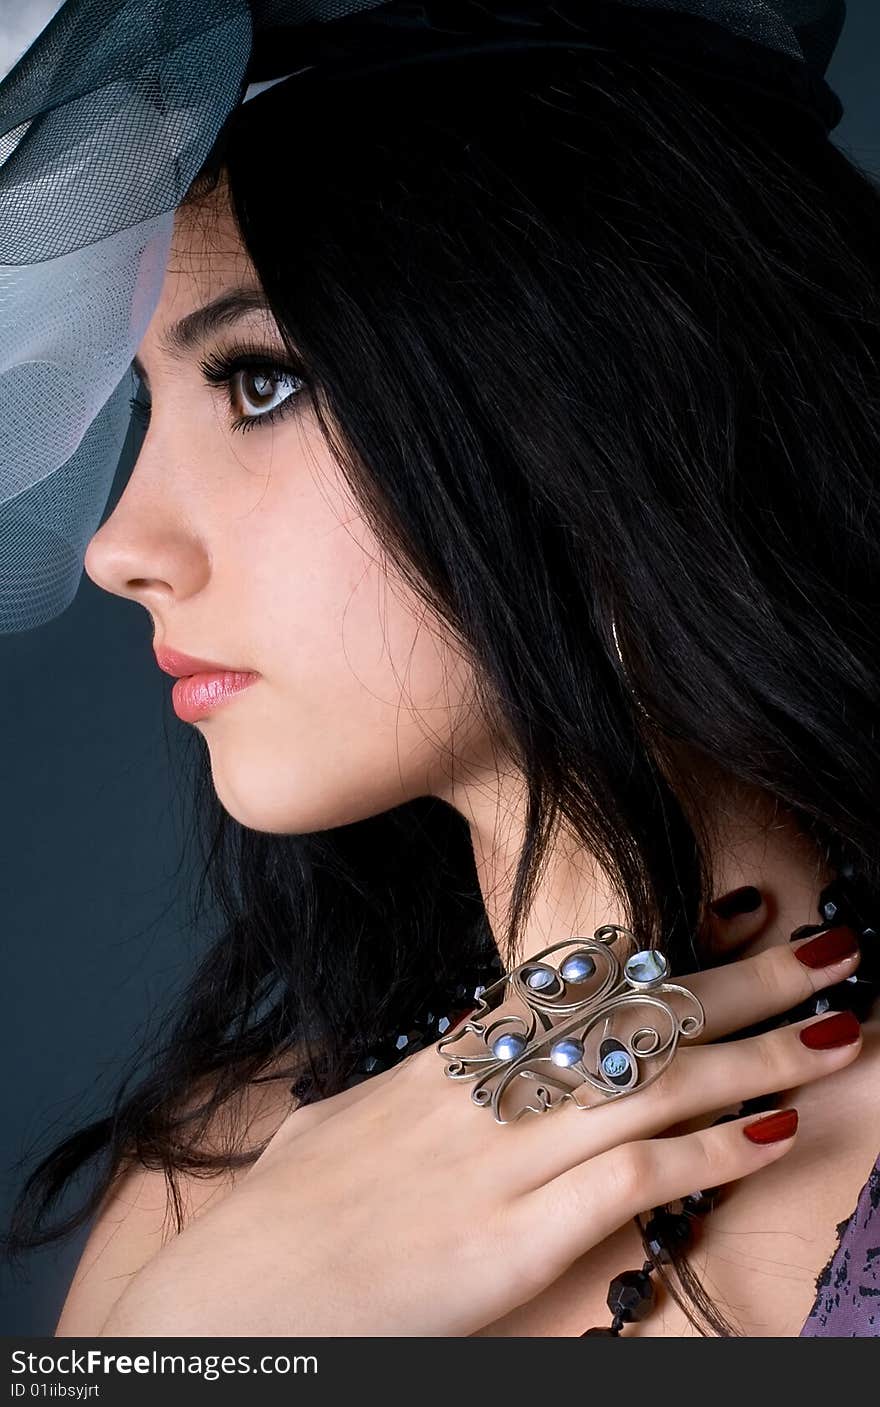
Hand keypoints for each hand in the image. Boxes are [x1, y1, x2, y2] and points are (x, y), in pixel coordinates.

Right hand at [99, 904, 861, 1336]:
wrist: (223, 1306)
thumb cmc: (275, 1222)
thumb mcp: (337, 1127)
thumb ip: (401, 1090)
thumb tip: (437, 1062)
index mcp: (445, 1065)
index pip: (578, 989)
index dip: (670, 954)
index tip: (736, 919)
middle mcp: (484, 1096)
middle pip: (639, 1021)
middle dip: (745, 983)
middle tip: (831, 946)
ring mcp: (500, 1164)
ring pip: (654, 1086)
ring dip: (758, 1054)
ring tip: (838, 1026)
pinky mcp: (509, 1240)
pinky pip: (629, 1179)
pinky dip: (705, 1149)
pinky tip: (769, 1129)